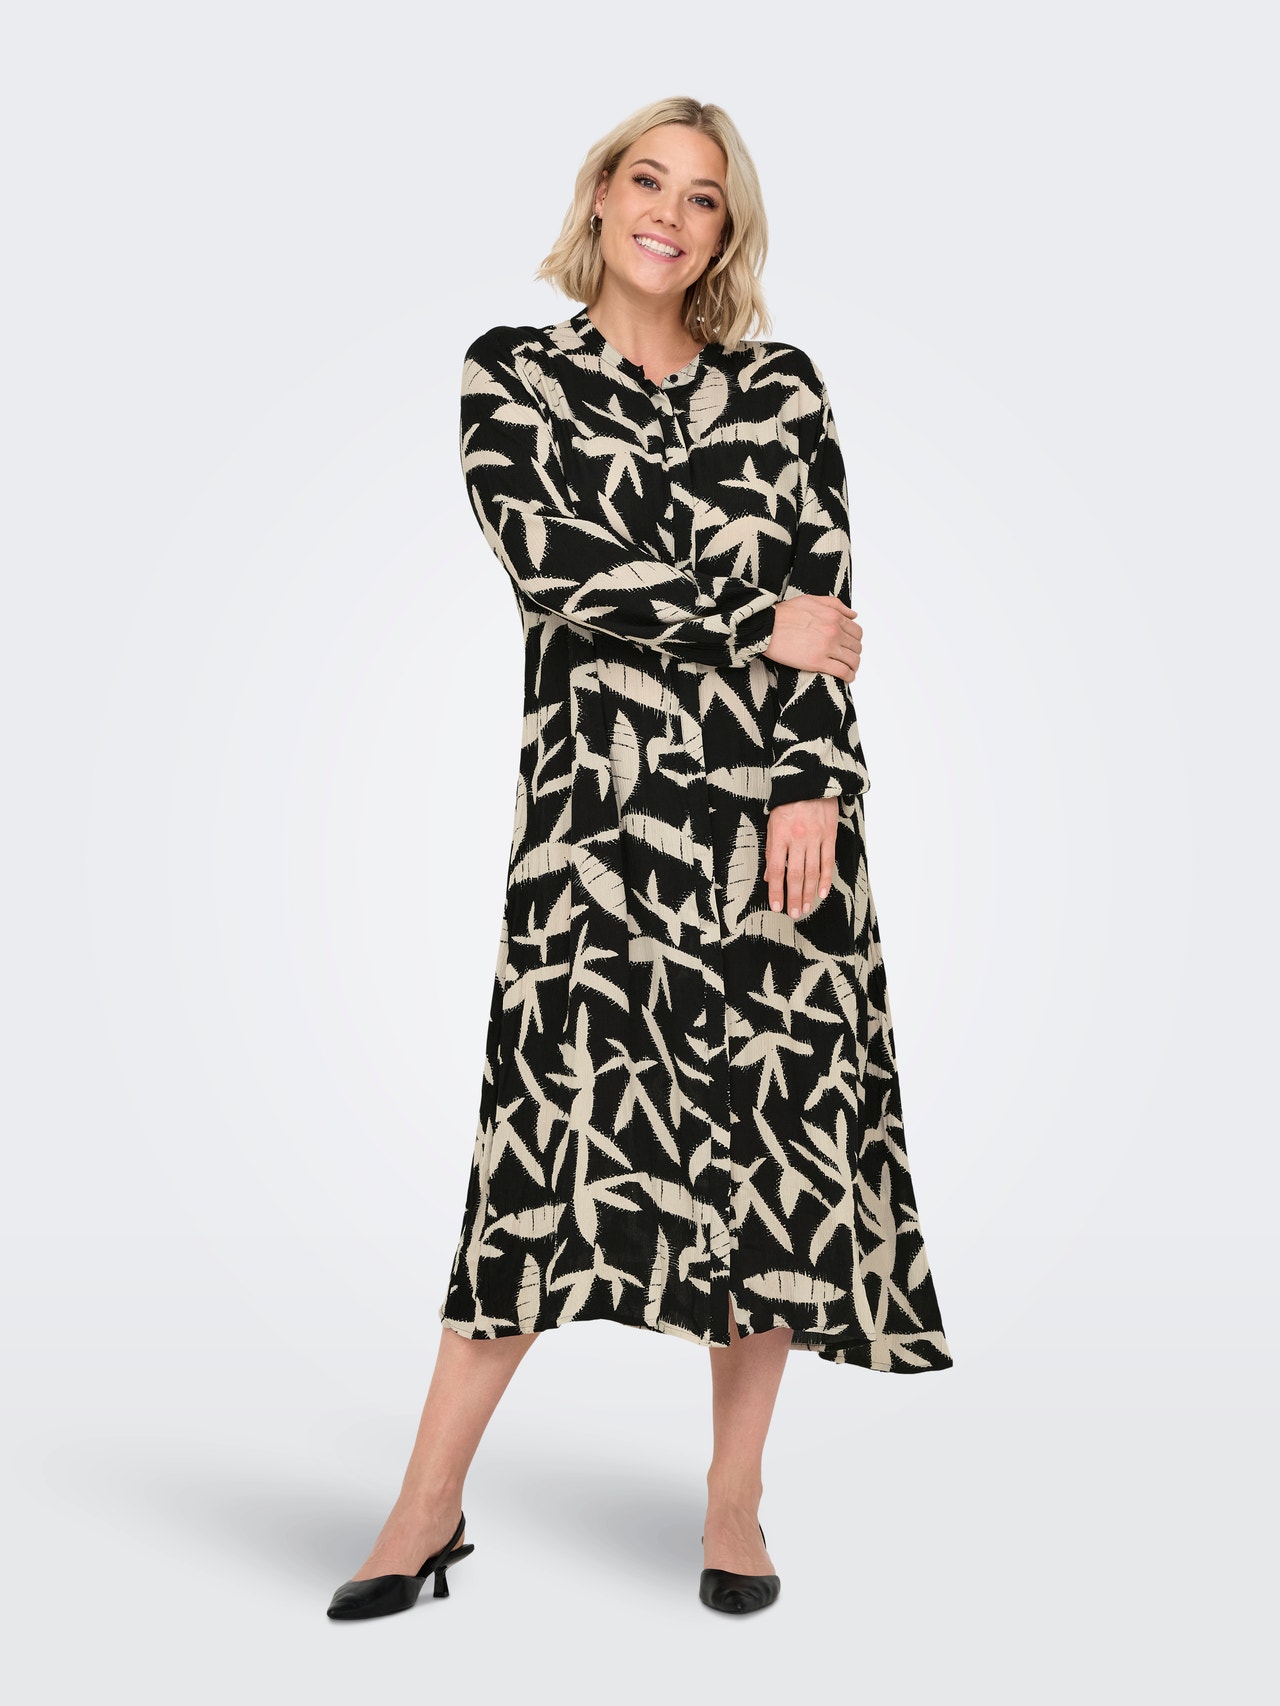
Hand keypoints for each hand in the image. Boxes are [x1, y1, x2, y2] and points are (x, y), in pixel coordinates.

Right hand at [764, 594, 860, 680]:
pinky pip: (842, 672)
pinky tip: (847, 678)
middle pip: (856, 646)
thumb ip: (836, 605)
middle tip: (847, 657)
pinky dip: (849, 676)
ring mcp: (827, 647)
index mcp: (834, 616)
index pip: (856, 631)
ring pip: (853, 660)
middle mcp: (834, 631)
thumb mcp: (812, 599)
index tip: (850, 645)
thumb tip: (853, 614)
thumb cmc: (784, 613)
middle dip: (854, 653)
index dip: (855, 640)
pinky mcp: (818, 662)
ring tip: (849, 669)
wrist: (766, 627)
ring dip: (853, 666)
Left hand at [765, 796, 838, 917]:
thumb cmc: (788, 803)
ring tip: (805, 908)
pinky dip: (825, 879)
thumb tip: (770, 876)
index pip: (778, 869)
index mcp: (780, 835)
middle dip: (793, 897)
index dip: (776, 890)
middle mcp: (798, 838)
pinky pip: (828, 861)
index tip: (776, 905)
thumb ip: (771, 851)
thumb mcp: (772, 824)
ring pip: (812, 872)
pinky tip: (821, 893)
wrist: (810, 781)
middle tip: (793, 914)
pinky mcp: (830, 835)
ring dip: (808, 893)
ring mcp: (815, 837)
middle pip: (795, 875)